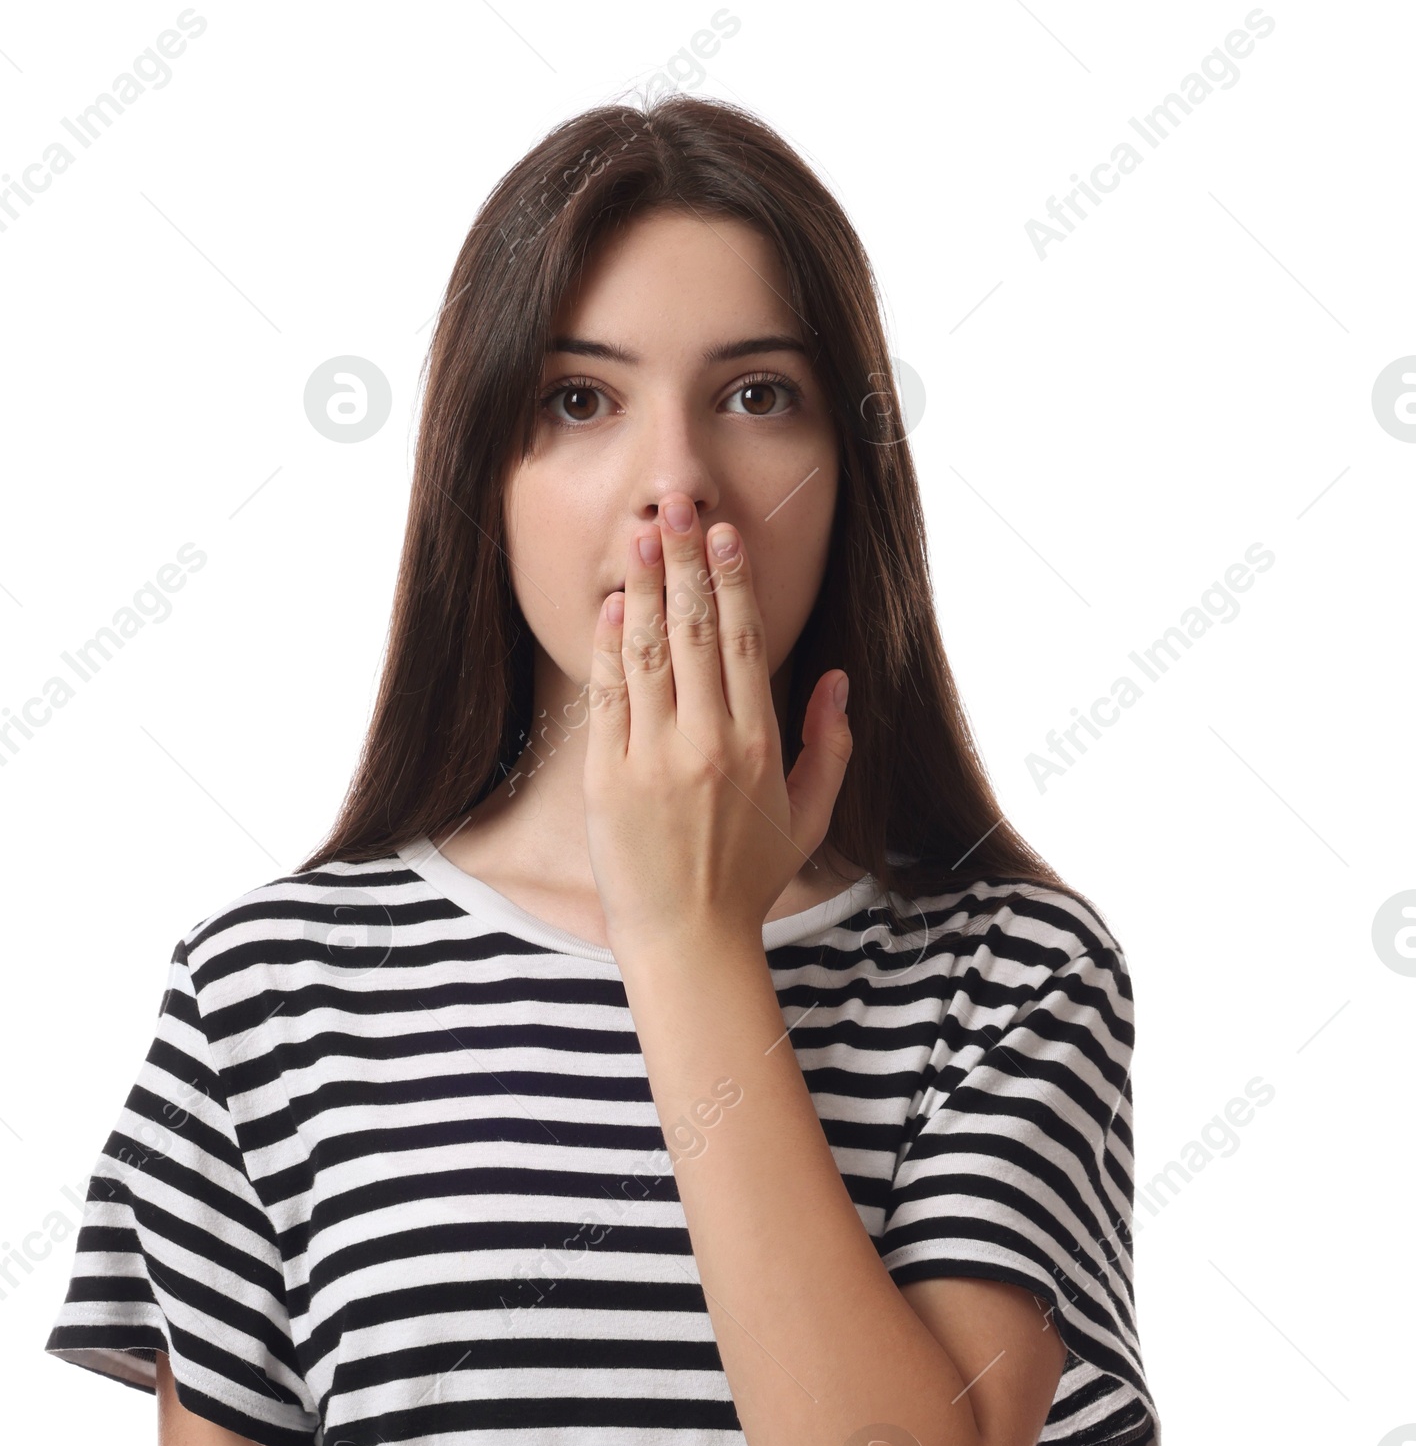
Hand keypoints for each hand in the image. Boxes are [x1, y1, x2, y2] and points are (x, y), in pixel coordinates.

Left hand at [580, 491, 851, 961]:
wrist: (687, 940)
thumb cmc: (747, 880)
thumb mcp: (809, 818)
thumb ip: (831, 747)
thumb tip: (837, 680)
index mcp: (757, 746)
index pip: (744, 642)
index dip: (733, 581)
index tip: (723, 533)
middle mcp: (707, 745)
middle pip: (696, 632)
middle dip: (685, 562)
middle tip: (673, 505)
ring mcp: (653, 760)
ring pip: (650, 654)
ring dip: (646, 587)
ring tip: (640, 534)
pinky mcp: (607, 779)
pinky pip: (609, 697)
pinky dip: (611, 646)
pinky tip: (615, 604)